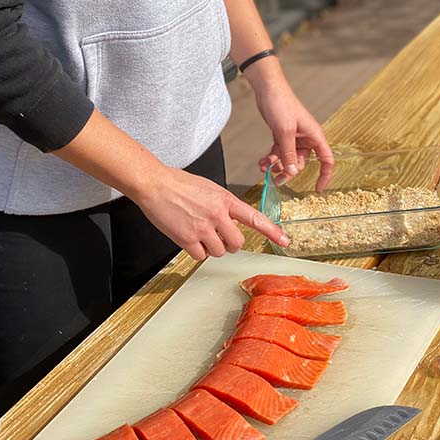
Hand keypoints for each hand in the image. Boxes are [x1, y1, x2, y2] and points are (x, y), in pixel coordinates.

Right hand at [137, 167, 289, 260]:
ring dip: (212, 248)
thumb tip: (231, 221)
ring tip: (199, 234)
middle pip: (237, 242)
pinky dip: (196, 251)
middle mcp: (217, 214)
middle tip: (220, 237)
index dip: (272, 231)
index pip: (255, 217)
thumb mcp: (209, 189)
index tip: (285, 240)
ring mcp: (203, 228)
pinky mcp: (187, 239)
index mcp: (225, 200)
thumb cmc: (179, 184)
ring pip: (219, 252)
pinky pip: (201, 256)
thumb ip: (223, 205)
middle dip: (230, 244)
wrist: (155, 184)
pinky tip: (188, 238)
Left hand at [253, 73, 333, 191]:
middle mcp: (306, 139)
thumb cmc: (281, 104)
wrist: (268, 89)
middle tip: (275, 180)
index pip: (326, 160)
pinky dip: (271, 158)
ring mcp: (294, 138)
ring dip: (277, 165)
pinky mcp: (282, 136)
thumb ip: (288, 154)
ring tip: (264, 167)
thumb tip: (292, 173)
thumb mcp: (284, 132)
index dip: (324, 175)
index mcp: (314, 136)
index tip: (317, 189)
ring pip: (288, 159)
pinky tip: (262, 162)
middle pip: (301, 163)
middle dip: (288, 172)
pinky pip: (279, 153)